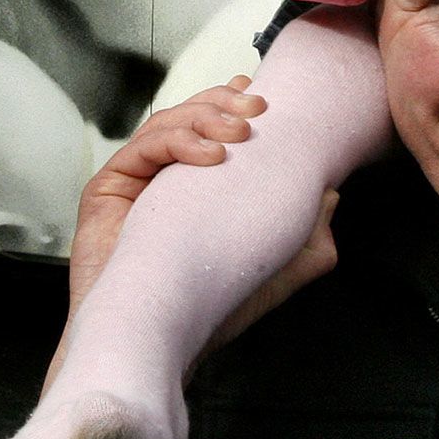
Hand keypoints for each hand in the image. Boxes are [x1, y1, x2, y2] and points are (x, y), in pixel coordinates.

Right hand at [53, 79, 338, 377]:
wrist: (161, 340)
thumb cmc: (208, 310)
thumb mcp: (275, 269)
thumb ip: (308, 236)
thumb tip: (331, 196)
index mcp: (192, 190)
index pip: (211, 131)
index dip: (234, 104)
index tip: (265, 98)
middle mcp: (161, 181)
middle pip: (187, 116)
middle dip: (224, 101)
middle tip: (258, 107)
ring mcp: (133, 183)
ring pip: (166, 123)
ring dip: (207, 117)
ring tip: (240, 132)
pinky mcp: (107, 188)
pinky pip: (142, 147)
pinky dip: (179, 141)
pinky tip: (211, 156)